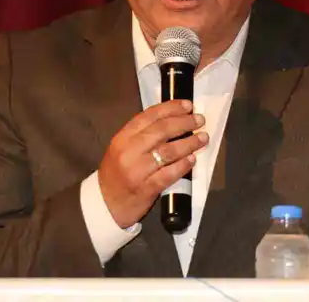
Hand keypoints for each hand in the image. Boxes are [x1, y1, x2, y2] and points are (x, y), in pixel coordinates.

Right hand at [98, 99, 207, 227]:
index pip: (148, 116)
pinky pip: (168, 174)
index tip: (188, 105)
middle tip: (200, 120)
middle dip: (184, 122)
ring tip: (203, 138)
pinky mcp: (146, 188)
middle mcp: (128, 151)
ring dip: (189, 143)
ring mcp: (137, 170)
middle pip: (160, 130)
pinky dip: (183, 165)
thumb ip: (141, 135)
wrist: (106, 203)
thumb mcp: (122, 148)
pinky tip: (192, 159)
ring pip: (168, 151)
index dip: (170, 108)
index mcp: (122, 137)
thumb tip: (173, 120)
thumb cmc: (117, 173)